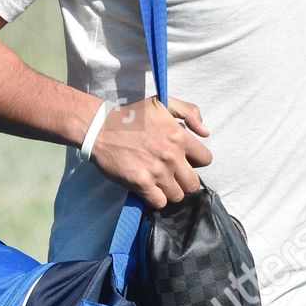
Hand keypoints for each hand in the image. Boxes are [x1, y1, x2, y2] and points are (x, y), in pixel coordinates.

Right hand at [87, 95, 210, 209]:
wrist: (100, 128)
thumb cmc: (131, 116)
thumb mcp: (162, 103)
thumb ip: (189, 112)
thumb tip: (206, 132)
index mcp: (179, 136)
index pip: (206, 159)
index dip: (196, 161)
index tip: (185, 160)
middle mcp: (171, 155)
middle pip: (193, 184)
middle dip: (185, 180)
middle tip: (172, 175)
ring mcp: (157, 171)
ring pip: (178, 195)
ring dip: (170, 191)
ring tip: (160, 182)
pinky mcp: (141, 183)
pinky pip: (160, 203)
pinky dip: (156, 198)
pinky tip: (149, 188)